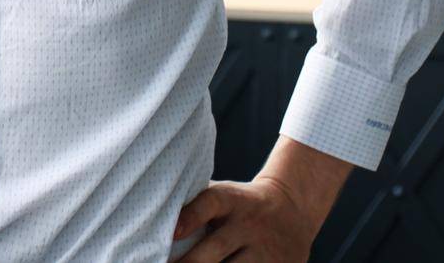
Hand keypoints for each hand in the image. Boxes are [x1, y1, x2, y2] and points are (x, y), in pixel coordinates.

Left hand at [169, 175, 318, 261]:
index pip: (209, 204)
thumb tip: (151, 211)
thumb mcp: (223, 193)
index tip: (171, 233)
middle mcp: (249, 224)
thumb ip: (193, 202)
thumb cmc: (239, 203)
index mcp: (231, 200)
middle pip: (216, 248)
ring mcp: (267, 250)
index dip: (190, 217)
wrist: (292, 207)